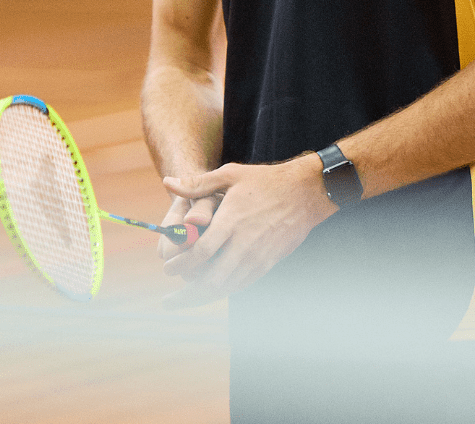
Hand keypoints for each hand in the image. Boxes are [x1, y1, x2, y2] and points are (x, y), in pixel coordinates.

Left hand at [158, 153, 335, 307]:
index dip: (182, 264)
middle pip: (212, 278)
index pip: (202, 251)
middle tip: (170, 298)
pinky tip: (211, 292)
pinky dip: (224, 291)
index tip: (168, 268)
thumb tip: (168, 183)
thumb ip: (198, 184)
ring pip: (227, 287)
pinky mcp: (269, 262)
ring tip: (184, 301)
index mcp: (232, 220)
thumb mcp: (230, 174)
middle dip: (187, 292)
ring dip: (204, 297)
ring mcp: (259, 256)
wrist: (306, 193)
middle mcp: (245, 243)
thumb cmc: (266, 181)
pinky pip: (243, 284)